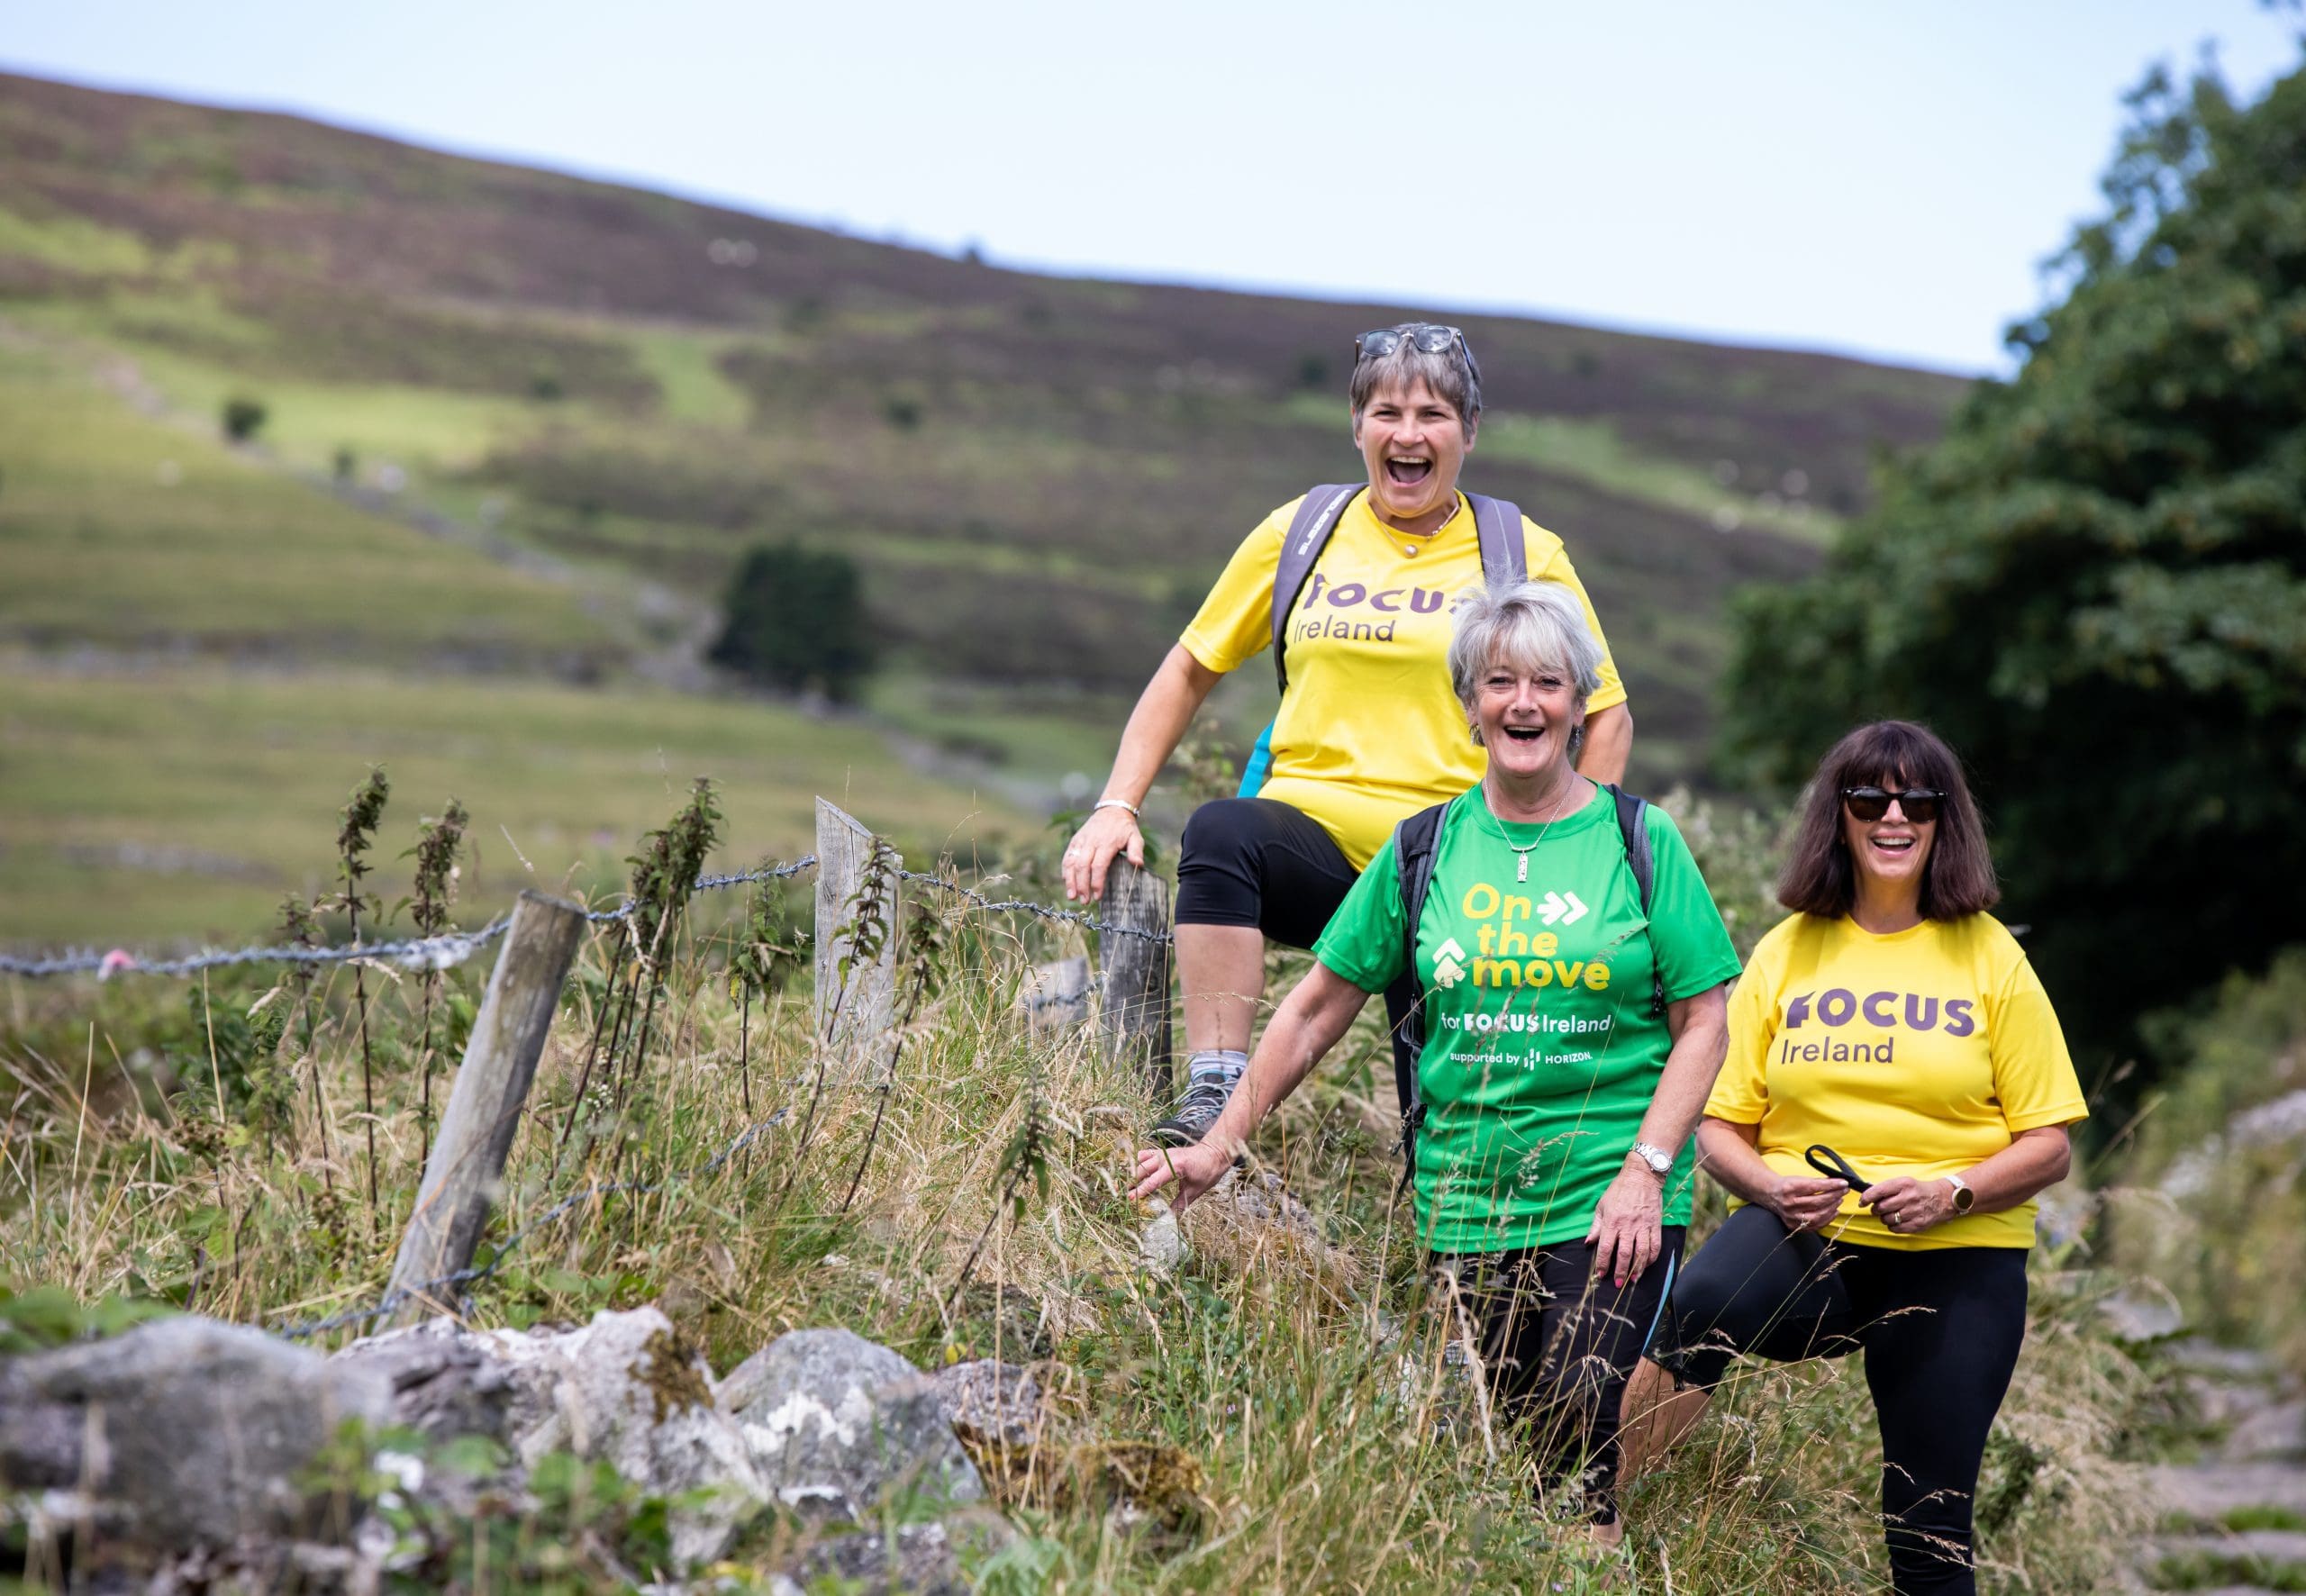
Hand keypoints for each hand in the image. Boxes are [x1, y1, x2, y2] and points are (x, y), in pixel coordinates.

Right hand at [1062, 805, 1143, 902]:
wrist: (1112, 810)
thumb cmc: (1125, 828)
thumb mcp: (1135, 837)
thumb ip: (1136, 850)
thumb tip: (1138, 864)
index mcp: (1107, 843)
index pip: (1099, 865)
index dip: (1096, 882)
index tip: (1097, 896)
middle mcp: (1091, 842)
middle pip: (1083, 866)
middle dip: (1082, 886)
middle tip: (1084, 901)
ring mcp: (1081, 841)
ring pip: (1071, 862)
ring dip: (1070, 881)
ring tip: (1072, 896)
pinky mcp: (1075, 841)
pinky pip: (1067, 856)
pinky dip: (1065, 870)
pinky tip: (1067, 882)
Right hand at [1129, 1138, 1232, 1212]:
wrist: (1214, 1152)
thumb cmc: (1208, 1171)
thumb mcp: (1196, 1190)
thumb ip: (1181, 1203)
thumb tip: (1170, 1218)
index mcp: (1175, 1167)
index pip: (1154, 1180)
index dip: (1142, 1190)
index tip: (1132, 1199)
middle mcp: (1166, 1157)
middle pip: (1143, 1170)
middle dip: (1133, 1183)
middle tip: (1126, 1195)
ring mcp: (1163, 1152)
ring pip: (1142, 1161)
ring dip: (1134, 1173)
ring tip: (1128, 1186)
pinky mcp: (1163, 1151)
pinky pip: (1146, 1154)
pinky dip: (1139, 1162)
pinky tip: (1136, 1172)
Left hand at [1586, 1165, 1663, 1287]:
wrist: (1641, 1176)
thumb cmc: (1618, 1190)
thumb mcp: (1602, 1205)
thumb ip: (1596, 1226)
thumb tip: (1588, 1243)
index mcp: (1612, 1221)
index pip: (1606, 1247)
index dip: (1603, 1263)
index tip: (1601, 1275)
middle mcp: (1627, 1225)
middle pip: (1624, 1254)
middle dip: (1620, 1271)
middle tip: (1617, 1283)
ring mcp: (1643, 1226)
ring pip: (1641, 1253)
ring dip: (1637, 1269)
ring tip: (1633, 1280)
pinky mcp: (1655, 1224)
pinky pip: (1655, 1245)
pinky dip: (1652, 1258)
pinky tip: (1646, 1265)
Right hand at [1765, 1174, 1850, 1233]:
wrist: (1771, 1195)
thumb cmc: (1787, 1185)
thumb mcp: (1799, 1179)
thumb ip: (1817, 1182)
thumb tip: (1837, 1183)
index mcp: (1789, 1188)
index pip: (1814, 1187)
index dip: (1831, 1185)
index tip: (1843, 1183)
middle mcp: (1789, 1204)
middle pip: (1817, 1202)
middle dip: (1834, 1195)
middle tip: (1844, 1191)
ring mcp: (1791, 1217)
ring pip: (1817, 1216)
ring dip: (1832, 1208)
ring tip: (1839, 1200)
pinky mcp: (1794, 1226)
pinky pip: (1815, 1225)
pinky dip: (1827, 1219)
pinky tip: (1833, 1211)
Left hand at [1866, 1176, 1957, 1233]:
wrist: (1942, 1198)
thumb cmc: (1918, 1190)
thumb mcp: (1904, 1182)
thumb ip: (1887, 1188)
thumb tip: (1867, 1195)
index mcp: (1903, 1184)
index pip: (1878, 1191)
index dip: (1866, 1198)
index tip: (1862, 1202)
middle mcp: (1909, 1197)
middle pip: (1881, 1207)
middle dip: (1875, 1209)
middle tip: (1878, 1209)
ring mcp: (1914, 1212)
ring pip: (1887, 1219)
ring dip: (1884, 1218)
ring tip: (1890, 1214)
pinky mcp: (1918, 1224)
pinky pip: (1896, 1229)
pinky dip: (1892, 1226)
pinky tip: (1897, 1221)